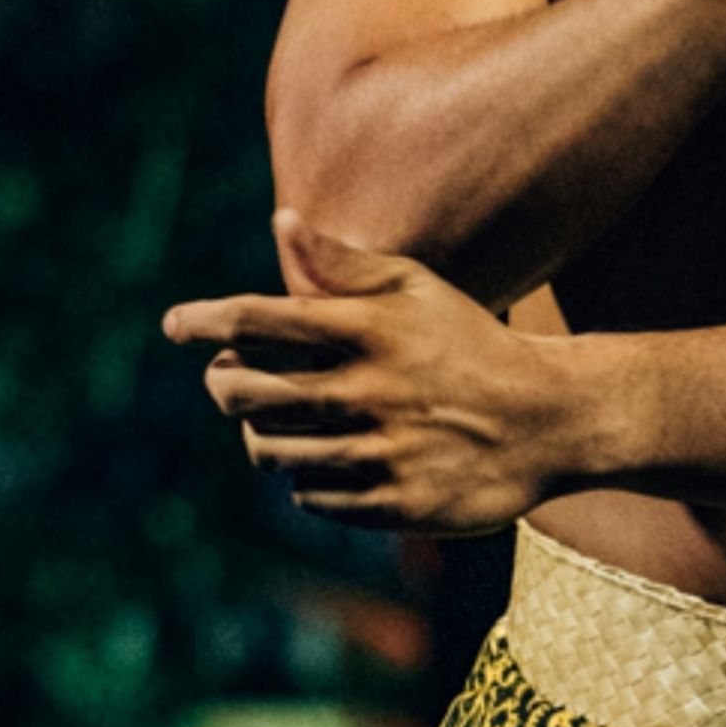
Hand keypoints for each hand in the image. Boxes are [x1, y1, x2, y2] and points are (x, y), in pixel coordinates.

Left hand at [164, 211, 572, 531]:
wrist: (551, 421)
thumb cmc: (471, 344)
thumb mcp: (418, 291)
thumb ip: (344, 264)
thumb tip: (281, 222)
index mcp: (370, 330)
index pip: (257, 319)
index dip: (203, 321)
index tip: (174, 325)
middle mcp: (368, 390)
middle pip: (244, 392)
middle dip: (221, 384)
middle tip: (228, 379)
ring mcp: (380, 452)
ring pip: (269, 451)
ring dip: (261, 436)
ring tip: (278, 422)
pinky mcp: (394, 504)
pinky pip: (311, 497)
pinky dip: (306, 479)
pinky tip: (327, 459)